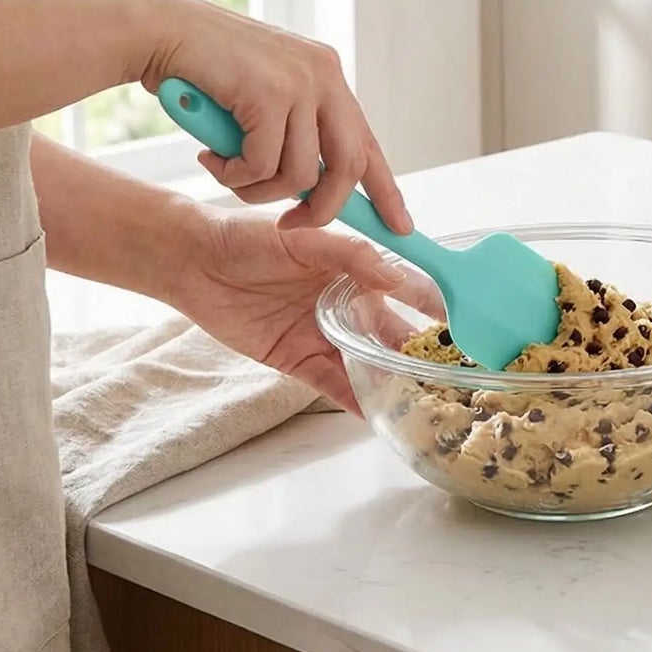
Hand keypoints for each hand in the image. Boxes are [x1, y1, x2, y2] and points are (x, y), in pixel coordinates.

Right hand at [135, 0, 412, 232]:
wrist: (158, 30)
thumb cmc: (204, 72)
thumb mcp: (265, 99)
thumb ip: (295, 130)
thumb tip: (315, 187)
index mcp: (328, 76)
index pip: (368, 143)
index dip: (385, 191)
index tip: (400, 226)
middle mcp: (324, 76)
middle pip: (348, 166)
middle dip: (323, 208)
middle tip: (293, 226)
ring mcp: (300, 82)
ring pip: (301, 173)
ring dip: (260, 191)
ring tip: (228, 174)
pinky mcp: (269, 93)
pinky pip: (263, 164)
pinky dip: (235, 176)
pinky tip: (213, 158)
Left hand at [171, 208, 432, 412]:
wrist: (192, 261)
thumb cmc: (247, 237)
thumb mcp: (303, 238)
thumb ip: (351, 256)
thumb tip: (395, 280)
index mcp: (353, 269)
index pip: (403, 287)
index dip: (432, 303)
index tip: (460, 319)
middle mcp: (344, 303)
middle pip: (390, 331)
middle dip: (418, 350)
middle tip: (448, 371)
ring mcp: (321, 333)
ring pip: (365, 360)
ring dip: (390, 378)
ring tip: (420, 399)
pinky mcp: (296, 359)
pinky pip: (330, 382)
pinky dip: (351, 398)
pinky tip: (373, 414)